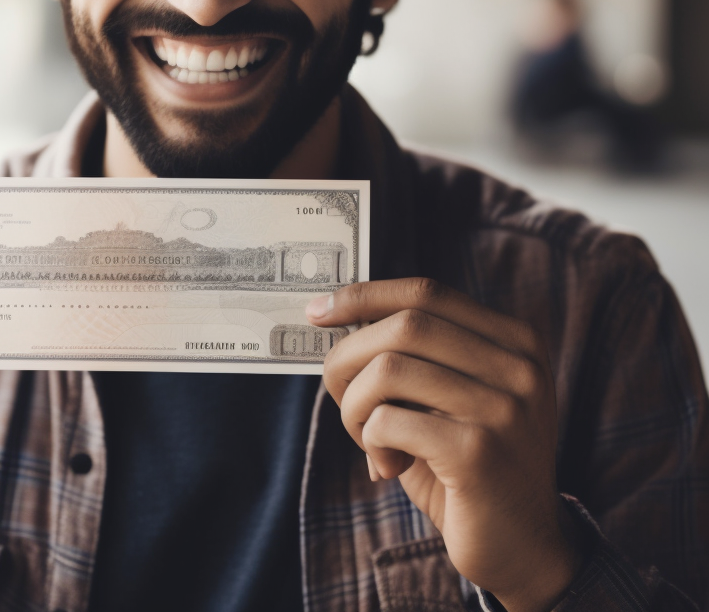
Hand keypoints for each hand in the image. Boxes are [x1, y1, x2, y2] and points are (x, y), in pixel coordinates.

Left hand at [307, 278, 581, 611]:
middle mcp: (519, 367)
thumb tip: (337, 317)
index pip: (427, 293)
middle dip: (349, 355)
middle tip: (336, 391)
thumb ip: (414, 355)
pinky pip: (388, 422)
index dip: (365, 296)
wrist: (523, 549)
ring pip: (388, 370)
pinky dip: (370, 440)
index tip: (319, 311)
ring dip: (354, 405)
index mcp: (516, 341)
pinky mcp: (479, 453)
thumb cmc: (466, 466)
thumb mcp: (451, 397)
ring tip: (365, 437)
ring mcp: (505, 409)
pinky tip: (386, 466)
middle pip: (404, 325)